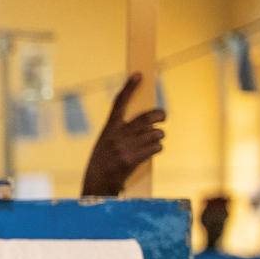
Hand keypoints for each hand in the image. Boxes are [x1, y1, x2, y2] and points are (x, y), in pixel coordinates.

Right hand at [81, 72, 165, 197]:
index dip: (129, 87)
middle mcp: (117, 135)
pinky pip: (155, 147)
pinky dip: (157, 147)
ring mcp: (125, 147)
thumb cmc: (102, 163)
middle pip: (146, 117)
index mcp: (109, 128)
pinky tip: (153, 150)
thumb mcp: (105, 142)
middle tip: (163, 116)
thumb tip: (148, 124)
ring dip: (159, 135)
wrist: (96, 184)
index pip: (119, 102)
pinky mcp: (132, 158)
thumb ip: (121, 131)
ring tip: (156, 139)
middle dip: (159, 115)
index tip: (138, 74)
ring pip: (154, 132)